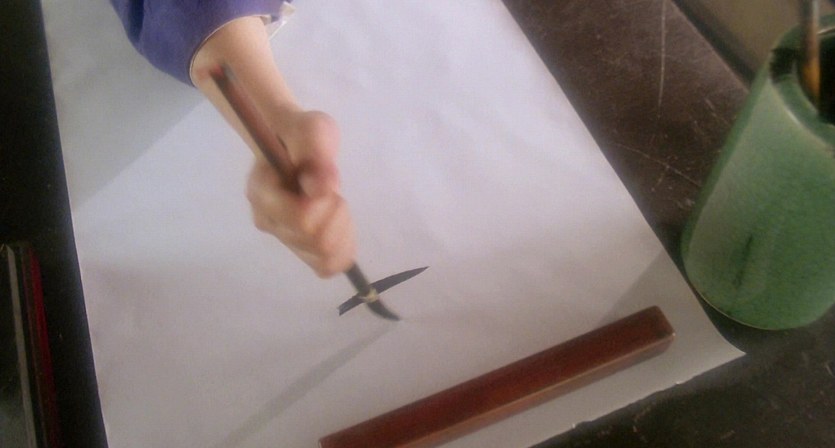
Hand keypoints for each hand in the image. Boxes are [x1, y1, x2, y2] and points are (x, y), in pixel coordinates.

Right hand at [191, 17, 355, 276]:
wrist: (293, 144)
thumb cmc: (301, 134)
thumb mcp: (312, 130)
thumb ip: (316, 155)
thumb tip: (325, 188)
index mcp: (262, 192)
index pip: (301, 220)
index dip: (326, 205)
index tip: (326, 181)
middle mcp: (267, 221)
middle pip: (316, 243)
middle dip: (338, 217)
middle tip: (333, 193)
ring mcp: (282, 237)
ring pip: (324, 258)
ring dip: (343, 231)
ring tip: (335, 206)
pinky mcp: (298, 248)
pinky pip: (327, 266)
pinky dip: (343, 248)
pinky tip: (341, 225)